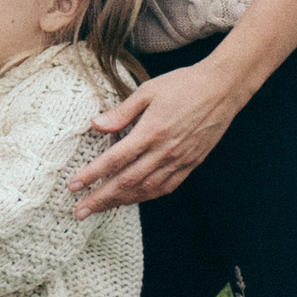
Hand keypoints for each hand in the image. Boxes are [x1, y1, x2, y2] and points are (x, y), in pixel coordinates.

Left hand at [71, 60, 240, 212]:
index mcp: (151, 132)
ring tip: (100, 208)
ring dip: (120, 202)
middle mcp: (164, 151)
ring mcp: (179, 161)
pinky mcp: (191, 164)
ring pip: (146, 189)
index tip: (74, 186)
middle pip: (127, 182)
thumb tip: (95, 124)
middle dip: (100, 199)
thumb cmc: (183, 84)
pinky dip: (147, 196)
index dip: (92, 175)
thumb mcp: (148, 90)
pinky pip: (166, 187)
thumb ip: (121, 111)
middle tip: (79, 211)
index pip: (115, 160)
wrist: (222, 89)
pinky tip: (133, 199)